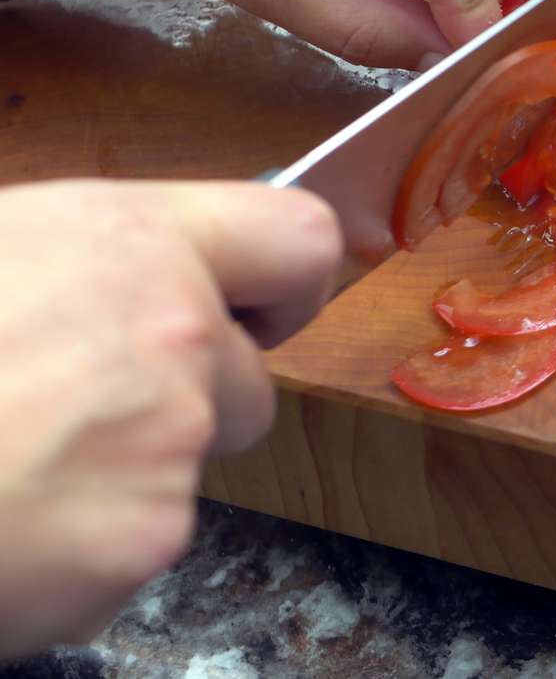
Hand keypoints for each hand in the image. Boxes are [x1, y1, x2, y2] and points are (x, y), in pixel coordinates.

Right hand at [0, 179, 340, 657]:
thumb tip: (111, 277)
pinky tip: (4, 524)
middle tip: (74, 408)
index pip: (297, 240)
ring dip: (126, 472)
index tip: (259, 307)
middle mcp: (178, 336)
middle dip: (189, 400)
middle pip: (251, 378)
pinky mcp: (143, 543)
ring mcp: (169, 445)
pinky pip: (139, 540)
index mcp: (134, 242)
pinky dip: (85, 545)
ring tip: (10, 466)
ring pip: (189, 464)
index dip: (283, 281)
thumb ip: (78, 259)